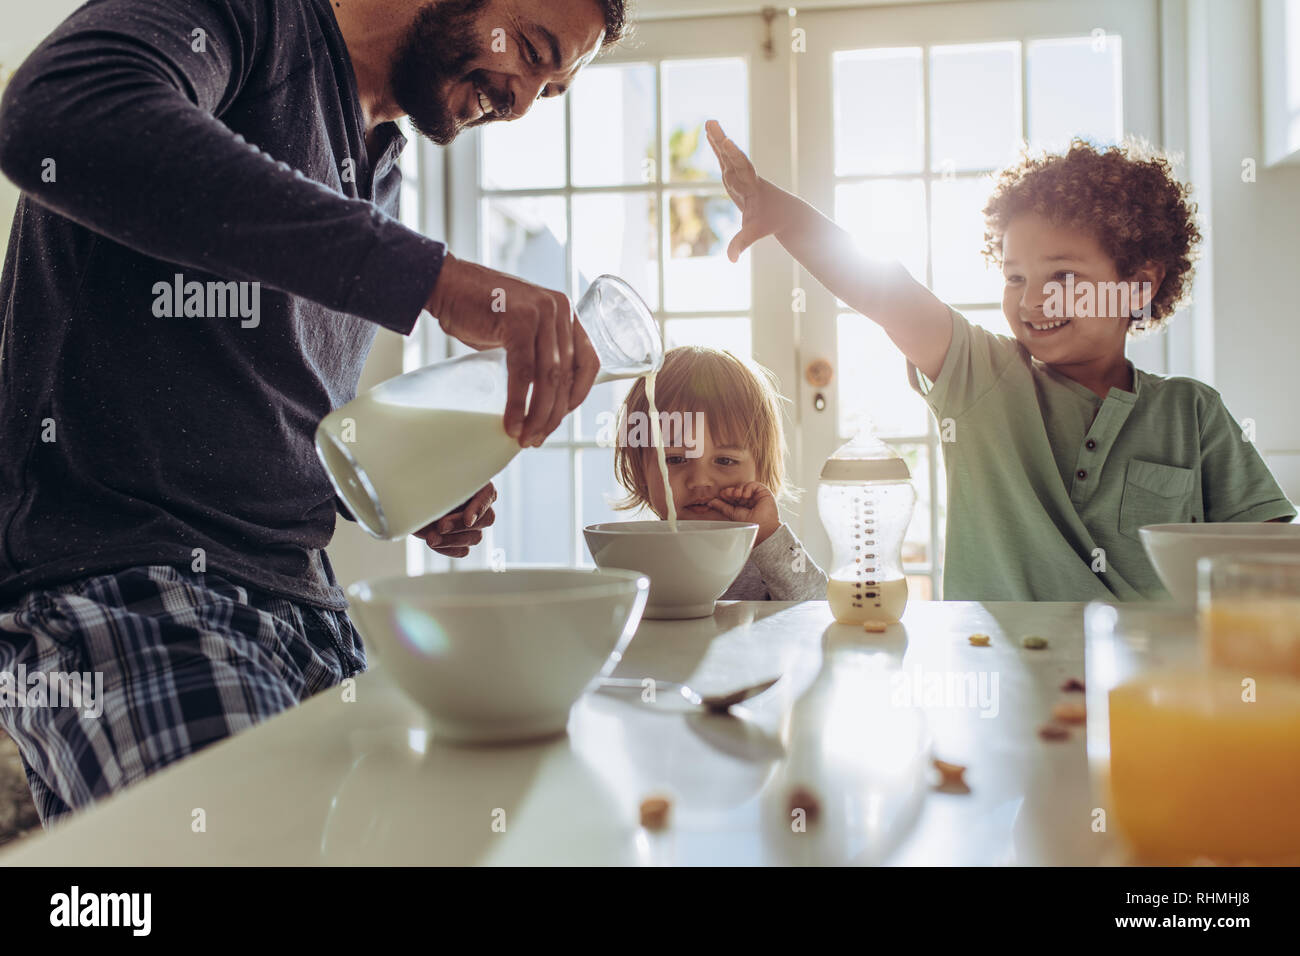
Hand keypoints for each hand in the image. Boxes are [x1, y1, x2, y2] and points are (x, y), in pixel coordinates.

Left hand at [413, 483, 496, 557]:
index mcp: (475, 484)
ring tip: (430, 538)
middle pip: (486, 519)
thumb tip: (449, 488)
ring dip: (452, 540)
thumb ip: (443, 485)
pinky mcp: (461, 540)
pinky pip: (463, 551)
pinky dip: (448, 549)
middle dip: (460, 525)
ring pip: (475, 537)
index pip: (489, 495)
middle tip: (440, 526)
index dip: (480, 508)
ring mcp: (472, 525)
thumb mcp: (430, 480)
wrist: (407, 499)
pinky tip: (434, 542)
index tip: (467, 520)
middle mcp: (478, 505)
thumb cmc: (420, 483)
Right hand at [426, 255, 599, 446]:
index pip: (588, 361)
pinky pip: (523, 372)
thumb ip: (538, 352)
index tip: (562, 417)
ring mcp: (541, 313)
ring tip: (525, 438)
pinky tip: (512, 423)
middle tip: (537, 438)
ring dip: (538, 414)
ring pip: (548, 377)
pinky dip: (518, 403)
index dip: (579, 394)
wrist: (445, 283)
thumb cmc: (479, 309)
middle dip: (554, 413)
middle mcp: (559, 310)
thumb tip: (545, 397)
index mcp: (565, 313)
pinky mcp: (519, 321)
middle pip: (566, 374)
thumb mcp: (520, 328)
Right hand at [705, 120, 788, 262]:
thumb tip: (731, 259)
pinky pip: (725, 158)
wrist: (785, 211)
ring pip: (728, 155)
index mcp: (752, 188)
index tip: (727, 144)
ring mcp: (741, 174)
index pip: (742, 171)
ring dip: (717, 139)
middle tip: (713, 125)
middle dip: (723, 143)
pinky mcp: (736, 175)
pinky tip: (710, 133)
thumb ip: (742, 243)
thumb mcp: (756, 232)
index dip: (734, 157)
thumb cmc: (771, 221)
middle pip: (732, 157)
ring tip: (709, 122)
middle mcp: (747, 177)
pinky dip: (717, 146)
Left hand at [707, 481, 779, 545]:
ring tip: (737, 495)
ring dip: (738, 489)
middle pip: (737, 489)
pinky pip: (753, 485)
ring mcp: (756, 496)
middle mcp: (748, 500)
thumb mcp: (732, 514)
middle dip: (731, 491)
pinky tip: (746, 495)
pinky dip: (747, 488)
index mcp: (741, 505)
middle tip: (726, 493)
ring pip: (744, 486)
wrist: (763, 528)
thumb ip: (722, 507)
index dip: (726, 494)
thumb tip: (710, 502)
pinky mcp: (763, 492)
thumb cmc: (750, 524)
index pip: (732, 496)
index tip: (721, 494)